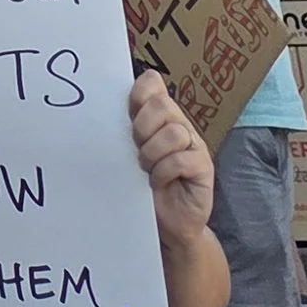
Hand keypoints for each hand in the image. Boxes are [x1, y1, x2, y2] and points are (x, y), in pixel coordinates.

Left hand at [128, 71, 213, 242]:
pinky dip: (164, 171)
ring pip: (173, 132)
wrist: (166, 222)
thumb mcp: (129, 151)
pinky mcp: (204, 167)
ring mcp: (194, 145)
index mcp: (158, 115)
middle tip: (136, 148)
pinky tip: (157, 181)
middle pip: (162, 105)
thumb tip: (101, 100)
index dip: (137, 95)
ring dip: (152, 153)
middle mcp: (179, 124)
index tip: (127, 115)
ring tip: (146, 168)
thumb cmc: (143, 184)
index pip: (152, 83)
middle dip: (142, 128)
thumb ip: (124, 126)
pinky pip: (182, 159)